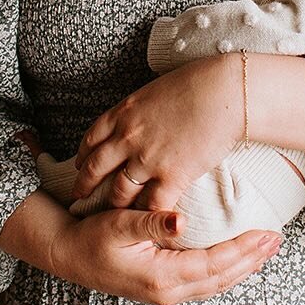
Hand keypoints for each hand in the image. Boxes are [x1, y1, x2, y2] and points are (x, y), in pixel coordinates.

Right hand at [51, 207, 281, 304]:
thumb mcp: (118, 224)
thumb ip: (151, 222)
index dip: (243, 249)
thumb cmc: (91, 237)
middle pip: (222, 278)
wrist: (68, 256)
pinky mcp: (163, 289)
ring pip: (216, 284)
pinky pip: (205, 284)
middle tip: (278, 239)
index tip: (267, 233)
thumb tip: (181, 221)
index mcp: (161, 276)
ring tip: (266, 249)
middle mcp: (168, 291)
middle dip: (252, 259)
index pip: (214, 263)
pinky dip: (227, 272)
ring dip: (244, 267)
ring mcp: (166, 294)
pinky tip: (238, 261)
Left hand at [73, 55, 242, 211]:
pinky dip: (148, 215)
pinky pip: (152, 204)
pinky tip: (148, 223)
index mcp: (124, 113)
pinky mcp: (172, 176)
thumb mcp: (155, 89)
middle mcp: (128, 137)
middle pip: (96, 168)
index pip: (91, 138)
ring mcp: (147, 159)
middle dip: (85, 185)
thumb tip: (142, 112)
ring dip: (115, 205)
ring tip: (114, 215)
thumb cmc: (197, 82)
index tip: (81, 164)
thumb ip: (141, 107)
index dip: (83, 155)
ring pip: (119, 192)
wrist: (224, 93)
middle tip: (80, 196)